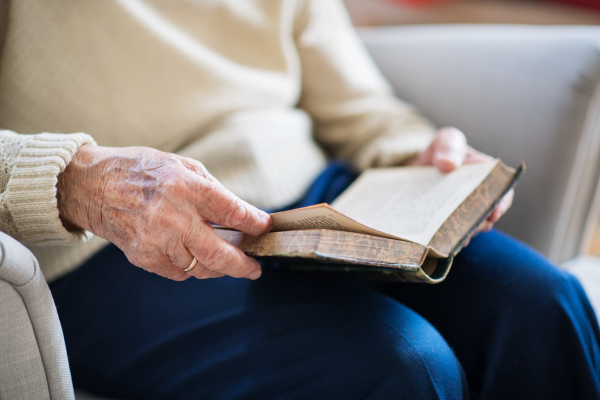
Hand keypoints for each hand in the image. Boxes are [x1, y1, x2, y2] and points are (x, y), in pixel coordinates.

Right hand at [57, 145, 271, 280]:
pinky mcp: (144, 257)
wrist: (92, 186)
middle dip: (244, 266)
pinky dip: (192, 268)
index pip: (233, 213)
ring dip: (218, 267)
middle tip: (255, 268)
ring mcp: (156, 241)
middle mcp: (173, 217)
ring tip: (227, 261)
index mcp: (186, 187)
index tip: (264, 228)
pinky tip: (194, 255)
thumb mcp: (182, 166)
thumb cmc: (141, 171)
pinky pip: (179, 272)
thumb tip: (241, 215)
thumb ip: (213, 191)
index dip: (255, 224)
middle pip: (221, 255)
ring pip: (201, 268)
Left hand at [408, 127, 513, 244]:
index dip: (500, 203)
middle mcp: (481, 199)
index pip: (503, 191)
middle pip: (486, 216)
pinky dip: (449, 239)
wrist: (418, 170)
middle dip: (478, 224)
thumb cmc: (441, 152)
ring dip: (463, 234)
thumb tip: (447, 164)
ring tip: (452, 237)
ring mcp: (466, 214)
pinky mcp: (451, 226)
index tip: (492, 213)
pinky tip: (441, 242)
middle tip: (467, 230)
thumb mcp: (445, 142)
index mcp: (487, 175)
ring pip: (471, 229)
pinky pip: (454, 236)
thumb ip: (448, 146)